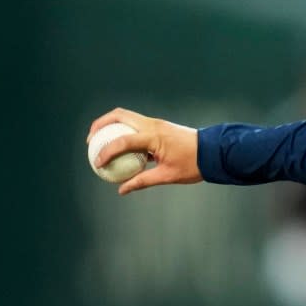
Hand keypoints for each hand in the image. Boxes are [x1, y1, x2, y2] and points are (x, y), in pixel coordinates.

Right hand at [87, 108, 201, 194]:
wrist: (214, 151)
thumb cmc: (194, 164)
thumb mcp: (167, 176)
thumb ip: (142, 181)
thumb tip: (122, 190)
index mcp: (154, 137)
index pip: (123, 141)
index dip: (106, 152)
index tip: (97, 163)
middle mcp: (153, 125)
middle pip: (118, 115)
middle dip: (100, 125)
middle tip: (91, 141)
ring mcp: (156, 123)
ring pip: (126, 116)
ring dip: (111, 125)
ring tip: (101, 141)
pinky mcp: (159, 126)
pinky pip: (135, 124)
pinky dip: (123, 130)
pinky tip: (120, 146)